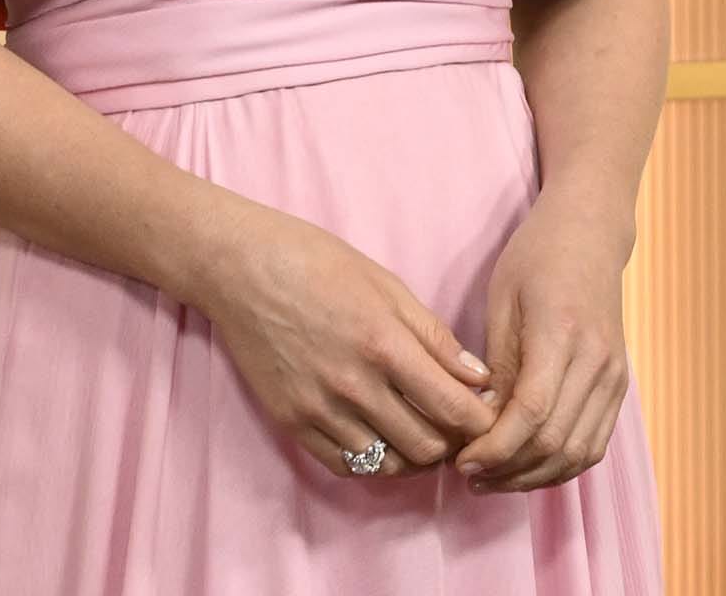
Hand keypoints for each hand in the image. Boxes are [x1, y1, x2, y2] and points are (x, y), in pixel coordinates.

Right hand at [198, 196, 501, 479]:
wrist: (240, 267)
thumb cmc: (316, 261)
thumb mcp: (384, 283)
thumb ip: (433, 335)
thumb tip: (477, 379)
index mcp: (384, 343)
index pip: (454, 410)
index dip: (481, 421)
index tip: (486, 414)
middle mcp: (354, 385)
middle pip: (428, 448)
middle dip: (452, 441)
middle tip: (453, 424)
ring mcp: (320, 409)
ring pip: (390, 465)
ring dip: (415, 454)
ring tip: (419, 429)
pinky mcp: (293, 423)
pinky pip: (348, 465)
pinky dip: (373, 459)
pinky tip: (379, 433)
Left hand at [452, 185, 633, 492]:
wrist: (590, 233)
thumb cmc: (535, 256)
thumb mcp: (503, 299)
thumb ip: (497, 364)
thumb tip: (481, 424)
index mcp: (560, 332)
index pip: (530, 413)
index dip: (495, 448)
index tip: (462, 460)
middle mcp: (596, 361)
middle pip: (555, 442)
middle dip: (509, 470)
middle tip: (469, 474)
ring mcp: (615, 376)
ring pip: (578, 453)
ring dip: (534, 477)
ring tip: (493, 479)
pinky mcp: (620, 385)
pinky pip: (594, 443)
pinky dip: (561, 465)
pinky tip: (527, 465)